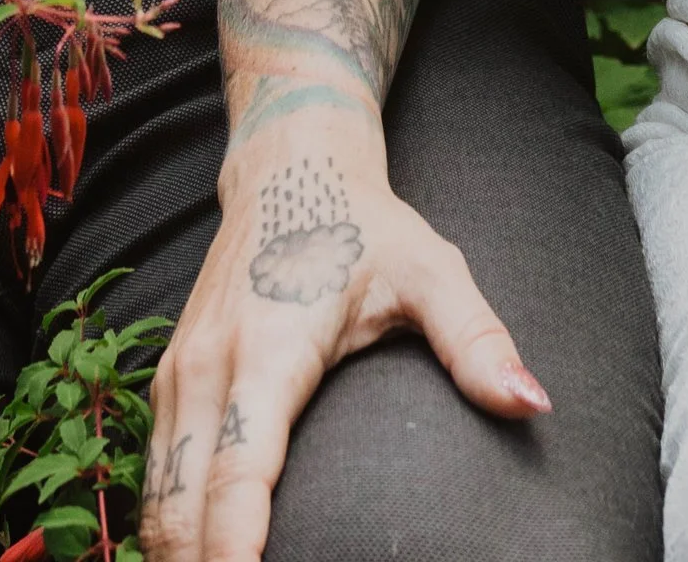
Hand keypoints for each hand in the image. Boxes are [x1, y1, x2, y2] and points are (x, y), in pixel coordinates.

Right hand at [140, 127, 547, 561]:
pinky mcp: (171, 384)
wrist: (290, 166)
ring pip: (156, 501)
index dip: (234, 550)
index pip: (237, 473)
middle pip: (181, 507)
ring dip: (179, 558)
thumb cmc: (364, 225)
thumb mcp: (431, 270)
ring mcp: (180, 376)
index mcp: (269, 348)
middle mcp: (209, 366)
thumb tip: (534, 403)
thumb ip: (475, 340)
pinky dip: (170, 530)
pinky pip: (153, 478)